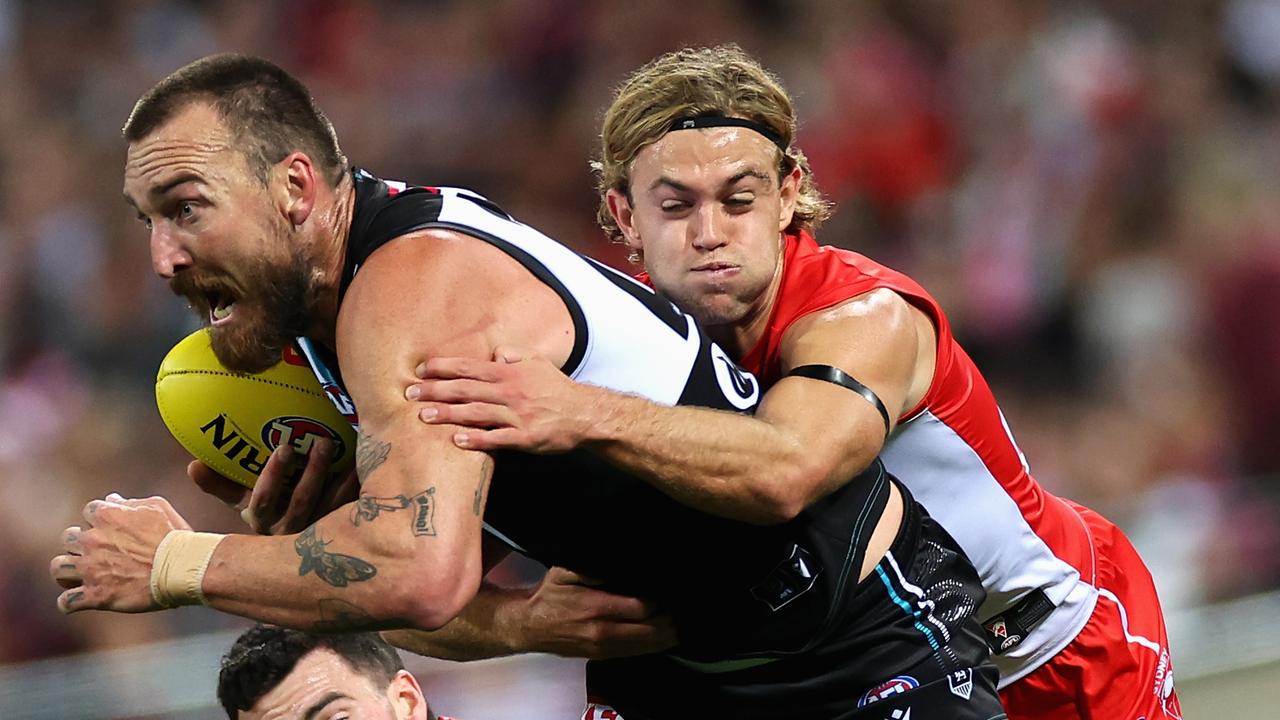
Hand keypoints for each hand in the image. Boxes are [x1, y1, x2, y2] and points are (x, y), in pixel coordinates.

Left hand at [50, 494, 191, 613]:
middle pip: (68, 538)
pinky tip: (81, 600)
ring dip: (67, 570)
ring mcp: (91, 569)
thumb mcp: (158, 507)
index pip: (89, 511)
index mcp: (106, 516)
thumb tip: (112, 500)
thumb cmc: (174, 536)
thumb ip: (131, 503)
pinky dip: (71, 602)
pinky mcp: (95, 595)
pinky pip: (66, 602)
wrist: (183, 569)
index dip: (101, 519)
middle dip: (80, 544)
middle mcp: (92, 540)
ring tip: (79, 575)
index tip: (113, 528)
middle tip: (97, 552)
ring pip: (58, 567)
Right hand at [188, 440, 359, 534]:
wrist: (295, 556)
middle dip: (312, 473)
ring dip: (336, 477)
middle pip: (302, 503)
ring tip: (342, 447)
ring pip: (330, 506)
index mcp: (263, 524)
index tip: (285, 448)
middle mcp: (291, 533)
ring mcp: (318, 533)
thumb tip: (193, 465)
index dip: (272, 477)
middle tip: (321, 441)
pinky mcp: (343, 531)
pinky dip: (358, 487)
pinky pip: (353, 509)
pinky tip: (365, 465)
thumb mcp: (241, 502)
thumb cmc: (267, 512)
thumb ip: (219, 484)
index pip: (264, 502)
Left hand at [407, 347, 602, 452]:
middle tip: (410, 393)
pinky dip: (476, 439)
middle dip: (436, 390)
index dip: (444, 368)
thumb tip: (494, 354)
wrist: (585, 414)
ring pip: (476, 413)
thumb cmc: (558, 388)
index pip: (470, 368)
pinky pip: (496, 439)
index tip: (421, 370)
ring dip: (448, 414)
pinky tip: (456, 440)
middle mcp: (510, 392)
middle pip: (466, 390)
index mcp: (510, 373)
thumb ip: (514, 355)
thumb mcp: (538, 362)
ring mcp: (516, 416)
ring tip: (424, 417)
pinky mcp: (524, 438)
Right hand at [513, 567, 675, 658]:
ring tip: (679, 624)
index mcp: (596, 607)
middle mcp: (603, 631)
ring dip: (665, 636)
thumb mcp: (565, 571)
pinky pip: (634, 654)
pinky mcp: (602, 656)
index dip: (659, 601)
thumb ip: (591, 565)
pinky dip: (651, 646)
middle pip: (649, 630)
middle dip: (669, 620)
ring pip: (645, 646)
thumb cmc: (550, 595)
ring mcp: (603, 648)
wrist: (529, 626)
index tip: (668, 591)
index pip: (641, 607)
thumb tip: (619, 562)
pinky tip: (663, 639)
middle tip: (681, 609)